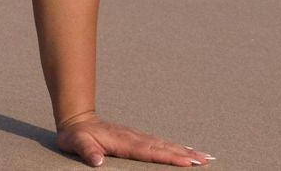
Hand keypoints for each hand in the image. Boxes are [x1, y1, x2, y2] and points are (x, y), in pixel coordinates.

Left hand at [57, 114, 211, 166]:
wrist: (76, 119)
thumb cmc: (75, 135)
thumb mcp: (75, 143)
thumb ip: (86, 151)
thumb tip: (97, 161)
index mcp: (122, 142)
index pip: (149, 151)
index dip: (168, 156)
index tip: (187, 161)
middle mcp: (134, 138)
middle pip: (163, 147)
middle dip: (185, 154)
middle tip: (206, 161)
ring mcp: (137, 136)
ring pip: (164, 144)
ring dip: (184, 150)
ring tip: (204, 157)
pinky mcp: (137, 138)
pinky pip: (160, 143)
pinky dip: (175, 147)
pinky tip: (186, 151)